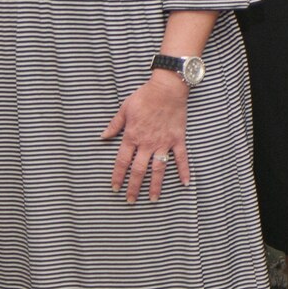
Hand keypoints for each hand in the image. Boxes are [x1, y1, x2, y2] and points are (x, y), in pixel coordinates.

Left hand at [102, 73, 188, 203]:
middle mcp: (147, 143)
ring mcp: (163, 143)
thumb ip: (114, 125)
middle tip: (130, 200)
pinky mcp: (177, 140)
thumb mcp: (124, 109)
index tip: (115, 188)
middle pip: (139, 170)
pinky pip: (181, 158)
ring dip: (155, 185)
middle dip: (134, 187)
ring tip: (153, 199)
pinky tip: (185, 183)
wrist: (167, 89)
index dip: (118, 176)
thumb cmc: (144, 96)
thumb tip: (102, 137)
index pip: (122, 162)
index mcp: (132, 136)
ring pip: (158, 169)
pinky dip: (183, 171)